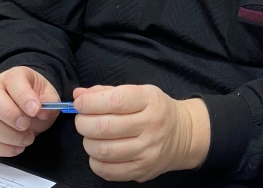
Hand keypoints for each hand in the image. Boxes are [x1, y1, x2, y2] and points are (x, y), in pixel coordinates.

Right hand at [0, 66, 60, 156]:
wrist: (26, 107)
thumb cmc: (35, 100)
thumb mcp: (49, 96)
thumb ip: (50, 101)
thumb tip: (44, 111)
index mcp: (13, 76)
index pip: (13, 80)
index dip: (24, 96)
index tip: (36, 110)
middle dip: (9, 115)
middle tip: (26, 126)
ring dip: (8, 136)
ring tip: (27, 138)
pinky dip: (1, 148)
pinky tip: (16, 147)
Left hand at [73, 85, 210, 181]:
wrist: (183, 135)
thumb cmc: (156, 110)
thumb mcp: (139, 92)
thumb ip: (107, 92)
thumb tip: (78, 94)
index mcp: (150, 101)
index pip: (115, 101)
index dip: (90, 102)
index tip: (79, 102)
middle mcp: (151, 126)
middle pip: (105, 127)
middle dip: (84, 123)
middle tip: (82, 120)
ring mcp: (147, 151)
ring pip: (104, 150)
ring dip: (88, 142)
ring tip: (90, 136)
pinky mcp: (142, 170)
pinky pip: (109, 171)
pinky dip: (95, 162)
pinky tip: (99, 152)